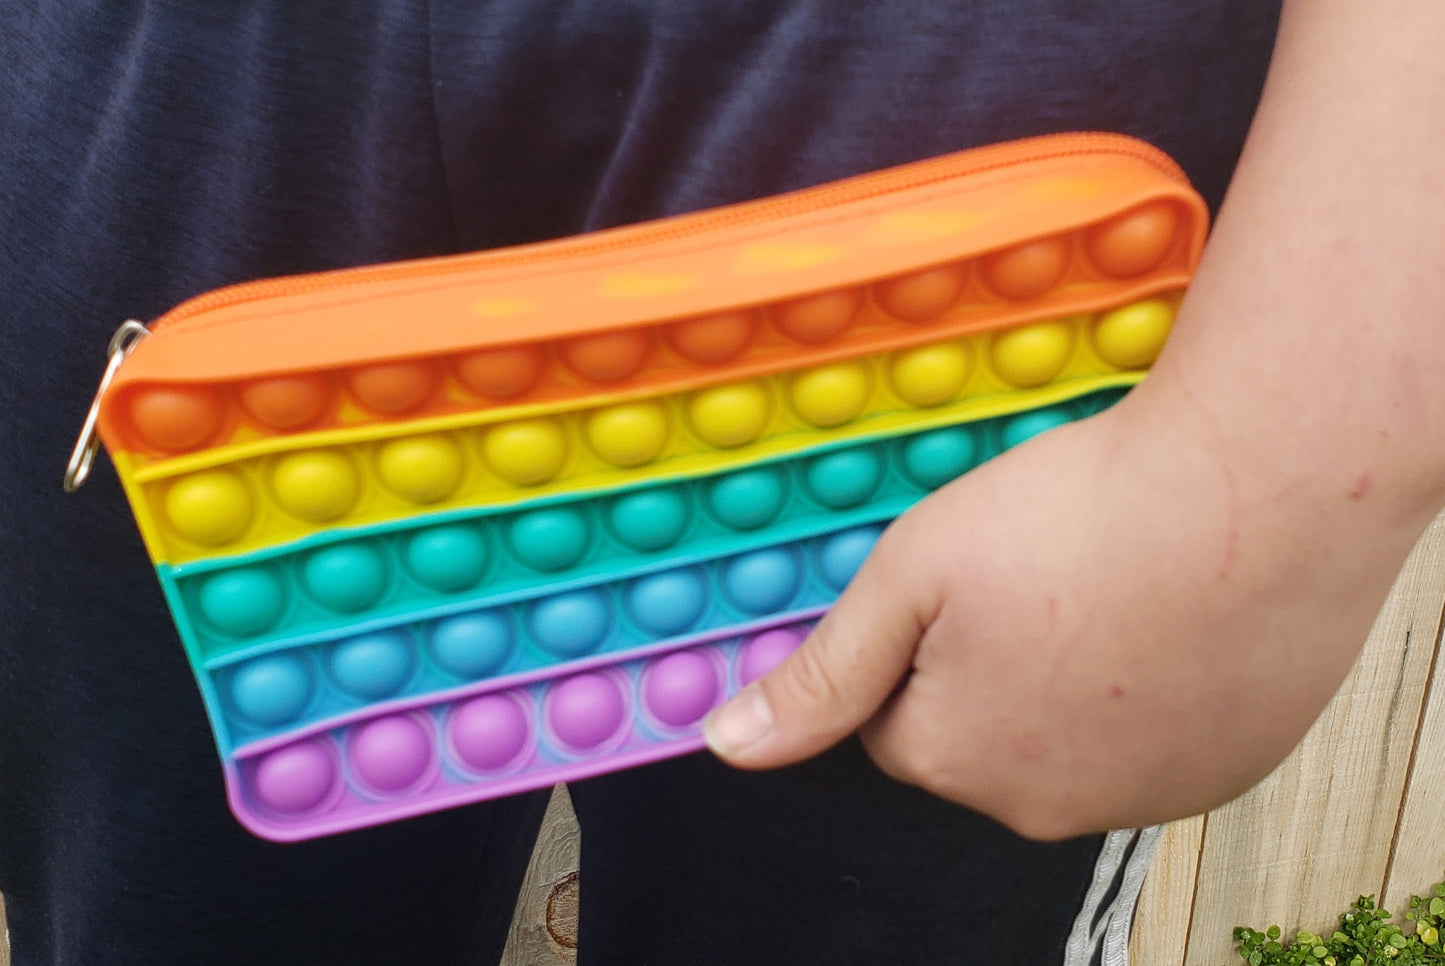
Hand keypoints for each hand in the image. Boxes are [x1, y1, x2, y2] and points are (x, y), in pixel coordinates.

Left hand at [703, 385, 1413, 839]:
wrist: (1261, 493)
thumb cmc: (1078, 517)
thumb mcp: (912, 576)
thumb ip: (822, 674)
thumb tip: (735, 747)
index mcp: (951, 759)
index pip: (888, 718)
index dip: (915, 638)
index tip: (965, 578)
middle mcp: (1043, 807)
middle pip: (978, 734)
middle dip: (989, 663)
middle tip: (1045, 573)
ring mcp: (1144, 797)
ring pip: (1065, 737)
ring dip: (1073, 678)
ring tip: (1111, 585)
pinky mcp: (1224, 770)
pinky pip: (1152, 737)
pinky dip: (1149, 688)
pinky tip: (1169, 616)